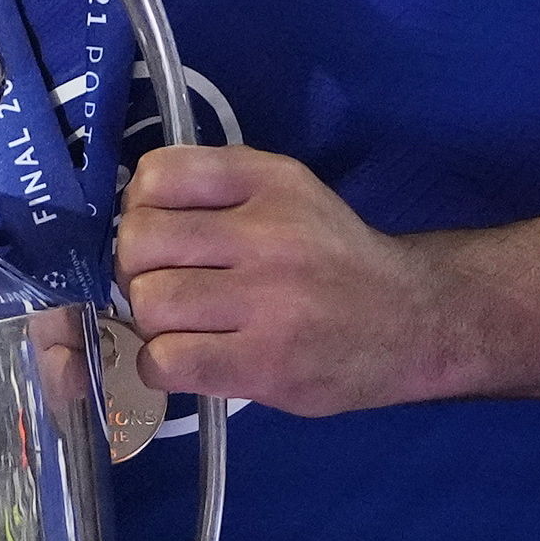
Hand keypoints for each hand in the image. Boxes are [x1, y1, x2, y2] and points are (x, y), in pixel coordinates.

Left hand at [111, 145, 457, 415]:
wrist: (411, 322)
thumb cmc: (334, 260)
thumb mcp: (289, 195)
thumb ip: (217, 192)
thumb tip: (128, 216)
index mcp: (271, 181)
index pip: (157, 175)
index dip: (139, 209)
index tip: (160, 234)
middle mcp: (269, 234)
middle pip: (139, 243)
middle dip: (137, 269)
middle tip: (165, 285)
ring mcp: (268, 302)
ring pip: (149, 304)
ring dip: (152, 322)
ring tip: (185, 326)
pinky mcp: (264, 365)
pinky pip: (166, 361)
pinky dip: (161, 365)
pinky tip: (190, 359)